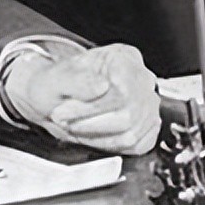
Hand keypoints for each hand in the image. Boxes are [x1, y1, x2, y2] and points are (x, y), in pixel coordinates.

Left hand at [4, 44, 160, 154]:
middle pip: (128, 115)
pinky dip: (106, 146)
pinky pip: (134, 146)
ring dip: (95, 137)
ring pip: (130, 135)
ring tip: (72, 127)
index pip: (121, 90)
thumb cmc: (58, 84)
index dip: (91, 108)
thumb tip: (101, 86)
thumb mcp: (57, 77)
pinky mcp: (147, 128)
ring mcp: (147, 105)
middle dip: (89, 125)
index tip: (63, 112)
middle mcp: (141, 79)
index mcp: (123, 57)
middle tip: (63, 122)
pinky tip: (89, 135)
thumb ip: (77, 79)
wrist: (57, 98)